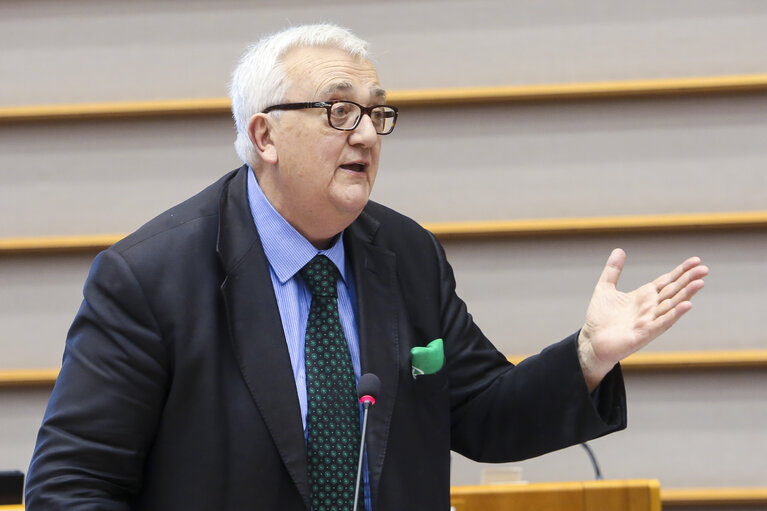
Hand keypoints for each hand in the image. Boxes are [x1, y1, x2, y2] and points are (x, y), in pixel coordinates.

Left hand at [577, 248, 708, 390]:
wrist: (592, 340)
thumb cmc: (600, 317)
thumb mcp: (605, 288)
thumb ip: (613, 270)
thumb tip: (619, 250)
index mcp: (644, 296)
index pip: (667, 281)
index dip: (681, 271)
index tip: (696, 260)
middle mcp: (651, 308)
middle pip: (673, 291)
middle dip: (689, 280)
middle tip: (705, 268)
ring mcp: (650, 320)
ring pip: (672, 305)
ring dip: (686, 294)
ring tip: (700, 283)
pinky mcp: (645, 333)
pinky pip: (662, 323)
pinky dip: (674, 314)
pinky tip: (687, 305)